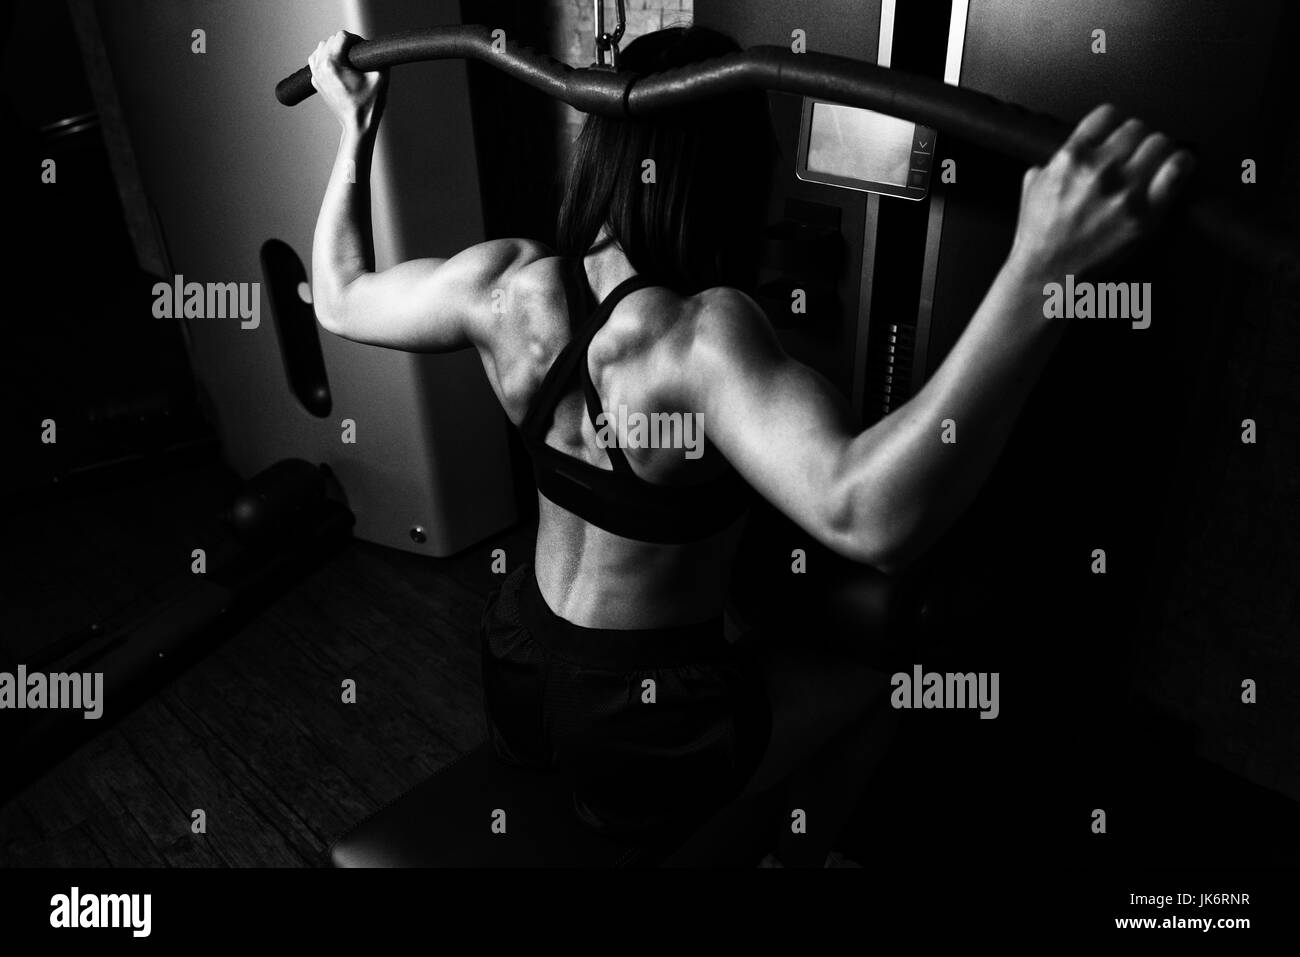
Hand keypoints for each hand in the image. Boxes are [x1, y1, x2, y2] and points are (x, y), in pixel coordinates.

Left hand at [308, 31, 386, 131]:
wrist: (358, 125)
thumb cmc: (370, 104)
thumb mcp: (381, 76)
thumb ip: (378, 56)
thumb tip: (373, 47)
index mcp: (333, 63)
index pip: (342, 36)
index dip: (356, 39)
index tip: (364, 50)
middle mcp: (320, 67)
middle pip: (331, 40)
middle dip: (345, 45)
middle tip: (359, 57)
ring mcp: (315, 75)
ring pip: (321, 48)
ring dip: (334, 49)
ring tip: (348, 61)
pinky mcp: (315, 82)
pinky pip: (317, 60)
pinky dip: (326, 59)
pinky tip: (339, 67)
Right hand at [1010, 104, 1196, 278]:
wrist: (1047, 276)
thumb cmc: (1039, 239)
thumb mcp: (1031, 190)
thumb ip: (1050, 164)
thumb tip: (1061, 157)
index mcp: (1071, 158)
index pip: (1108, 115)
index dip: (1114, 125)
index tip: (1117, 134)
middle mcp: (1100, 170)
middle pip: (1137, 128)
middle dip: (1136, 141)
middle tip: (1136, 155)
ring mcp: (1125, 192)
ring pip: (1160, 143)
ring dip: (1159, 151)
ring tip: (1156, 162)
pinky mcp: (1145, 214)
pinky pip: (1178, 170)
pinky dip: (1182, 163)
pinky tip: (1179, 166)